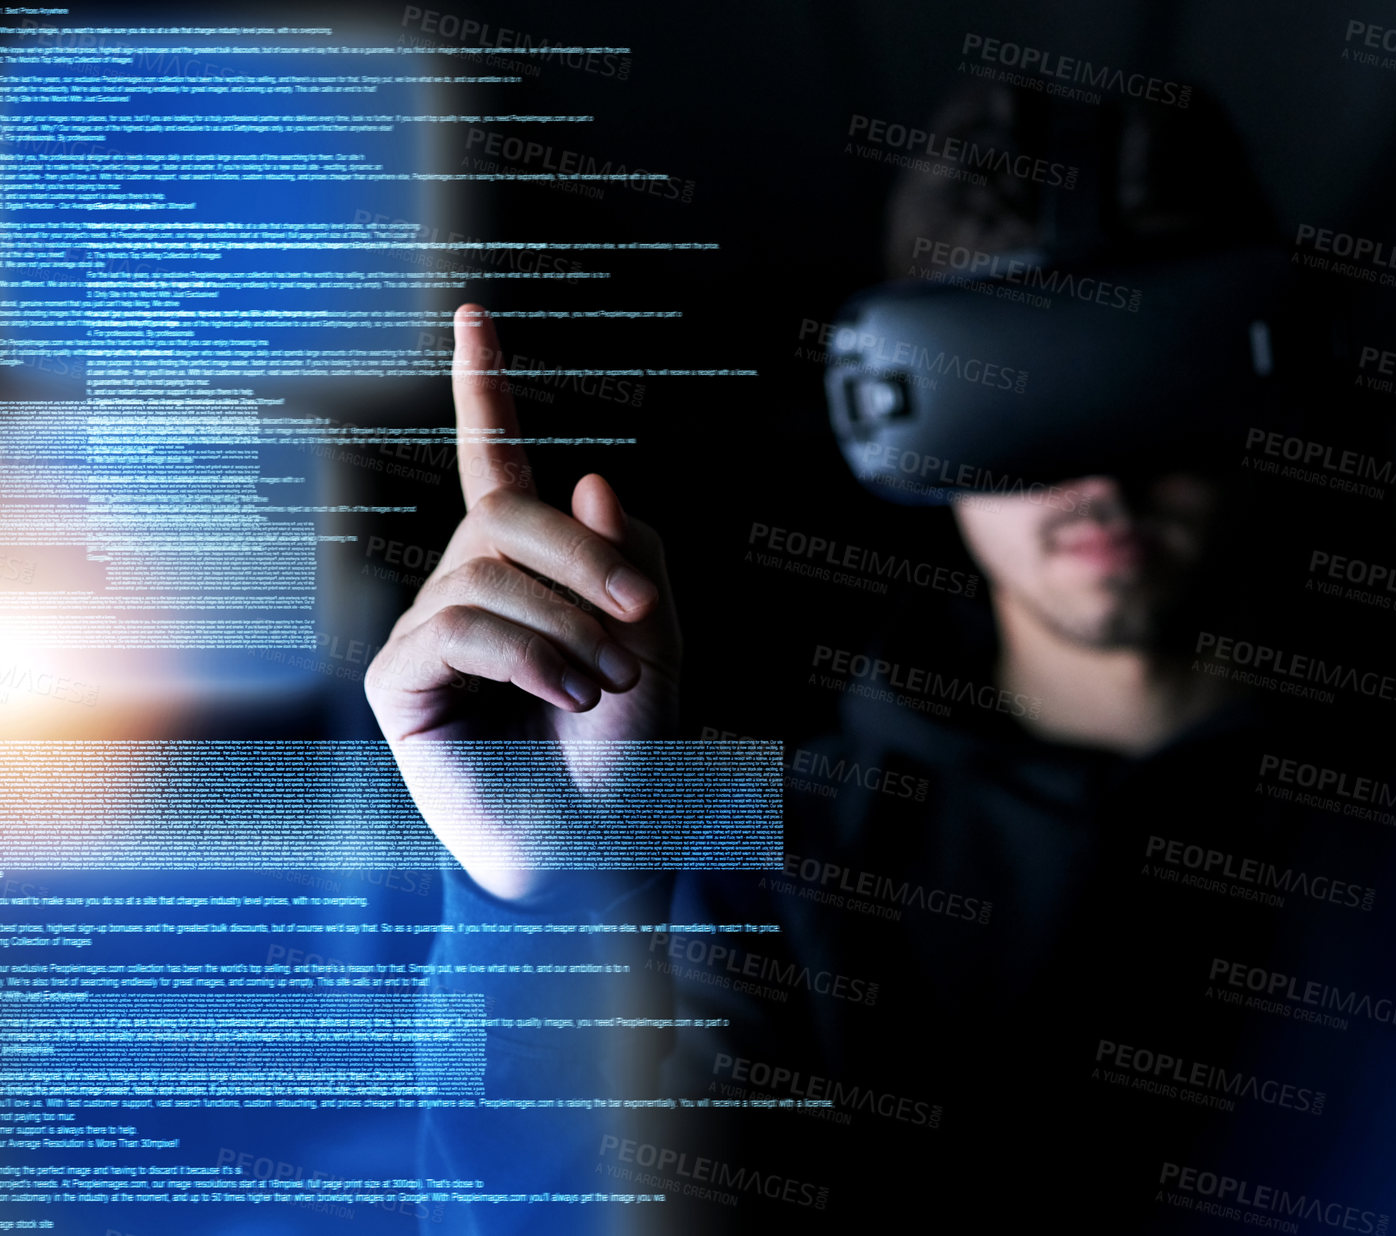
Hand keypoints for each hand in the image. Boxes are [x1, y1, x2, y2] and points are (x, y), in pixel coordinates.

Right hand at [365, 304, 681, 899]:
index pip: (495, 463)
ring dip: (568, 624)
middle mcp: (469, 589)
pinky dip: (527, 653)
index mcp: (530, 572)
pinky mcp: (402, 686)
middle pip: (504, 511)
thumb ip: (634, 559)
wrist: (601, 855)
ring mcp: (430, 635)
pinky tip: (565, 696)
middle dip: (581, 554)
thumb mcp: (661, 646)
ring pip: (488, 571)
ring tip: (608, 686)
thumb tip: (592, 477)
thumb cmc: (633, 759)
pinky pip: (456, 626)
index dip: (484, 392)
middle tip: (638, 621)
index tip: (477, 315)